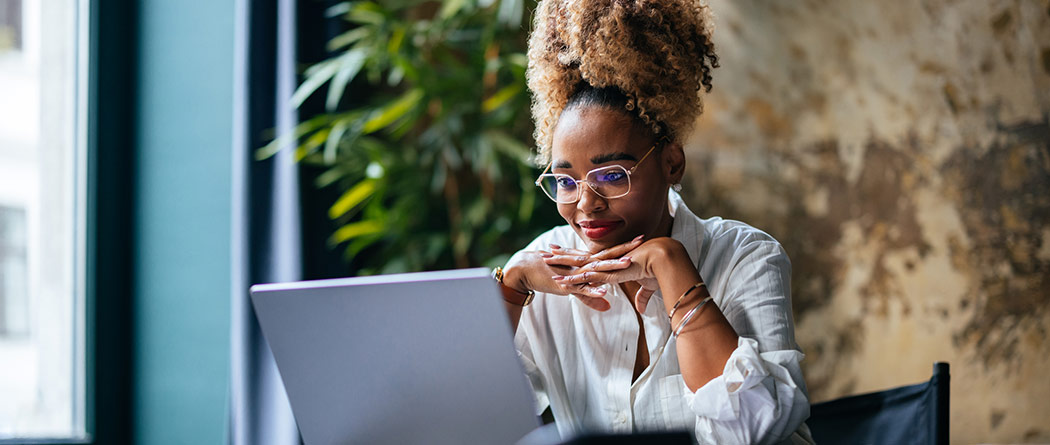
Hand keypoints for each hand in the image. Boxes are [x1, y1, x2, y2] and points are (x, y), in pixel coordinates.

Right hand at [502, 248, 632, 310]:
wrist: (525, 269)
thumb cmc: (549, 274)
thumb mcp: (572, 285)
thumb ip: (590, 295)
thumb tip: (607, 306)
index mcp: (585, 261)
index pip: (608, 252)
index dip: (624, 247)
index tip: (641, 239)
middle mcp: (581, 263)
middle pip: (606, 256)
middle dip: (624, 249)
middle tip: (642, 240)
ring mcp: (574, 273)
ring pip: (596, 270)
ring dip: (612, 267)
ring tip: (627, 264)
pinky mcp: (566, 285)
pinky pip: (582, 288)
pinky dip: (592, 290)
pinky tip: (604, 291)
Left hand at [545, 237, 683, 312]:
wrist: (666, 260)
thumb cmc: (659, 270)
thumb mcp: (648, 286)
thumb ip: (642, 298)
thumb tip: (642, 309)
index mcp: (614, 261)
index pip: (591, 257)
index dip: (578, 254)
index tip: (566, 251)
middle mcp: (607, 261)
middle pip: (580, 257)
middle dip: (563, 255)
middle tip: (547, 251)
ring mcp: (606, 267)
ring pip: (578, 265)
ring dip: (561, 265)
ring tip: (545, 261)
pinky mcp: (609, 274)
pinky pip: (586, 279)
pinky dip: (573, 281)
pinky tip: (560, 282)